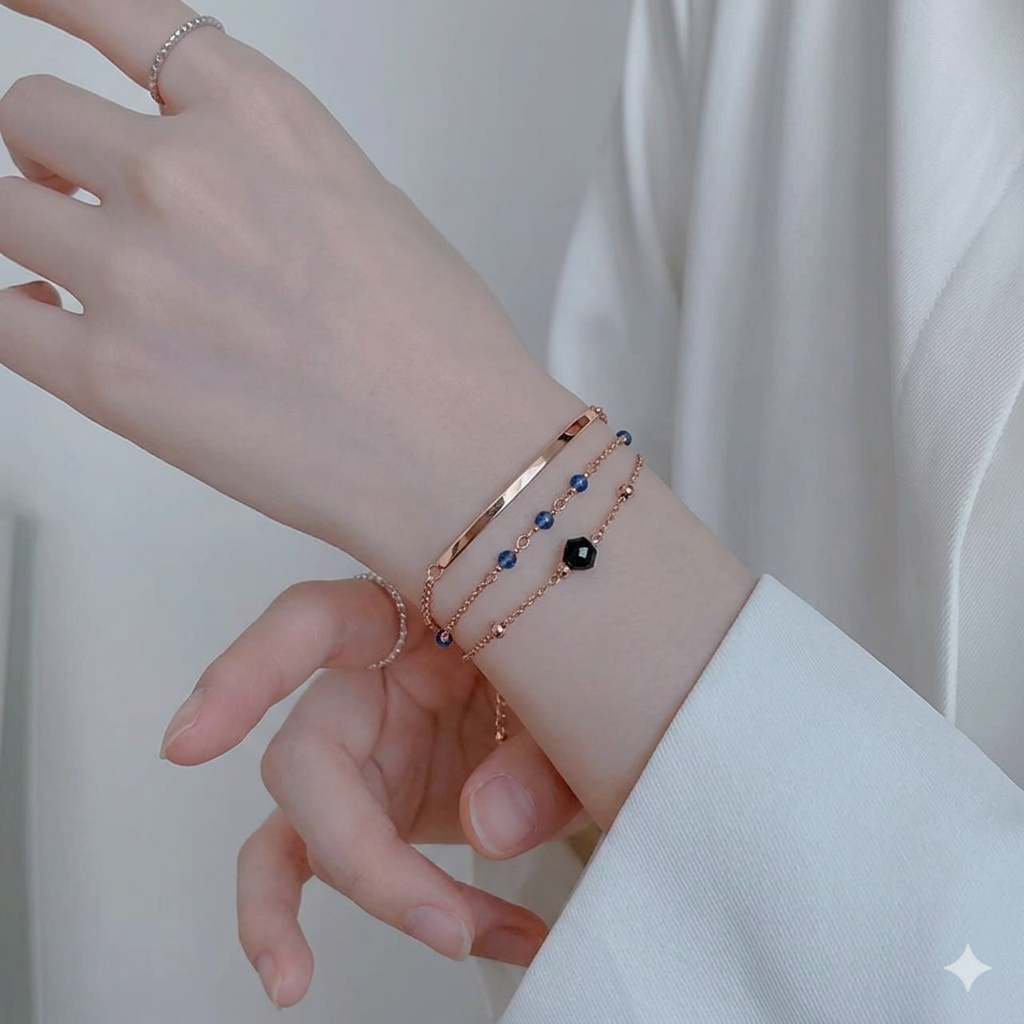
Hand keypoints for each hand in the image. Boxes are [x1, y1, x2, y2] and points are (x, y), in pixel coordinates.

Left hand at [0, 0, 568, 591]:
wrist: (456, 453)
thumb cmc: (441, 349)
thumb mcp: (367, 206)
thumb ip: (266, 172)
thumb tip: (205, 188)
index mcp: (263, 118)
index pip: (119, 13)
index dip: (55, 1)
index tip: (23, 4)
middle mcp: (185, 174)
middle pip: (33, 115)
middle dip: (54, 156)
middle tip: (85, 198)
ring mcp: (137, 271)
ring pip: (3, 210)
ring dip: (39, 236)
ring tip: (93, 281)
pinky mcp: (110, 374)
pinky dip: (19, 317)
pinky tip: (58, 326)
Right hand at [160, 575, 592, 1008]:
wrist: (598, 693)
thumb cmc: (577, 667)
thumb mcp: (581, 697)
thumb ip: (539, 760)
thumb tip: (485, 830)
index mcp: (411, 616)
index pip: (314, 623)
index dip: (250, 672)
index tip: (190, 745)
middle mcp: (369, 679)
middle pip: (308, 758)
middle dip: (359, 852)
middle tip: (444, 924)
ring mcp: (366, 747)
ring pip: (307, 829)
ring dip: (363, 899)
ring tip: (417, 956)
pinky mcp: (376, 803)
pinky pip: (336, 864)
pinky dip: (392, 910)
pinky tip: (472, 941)